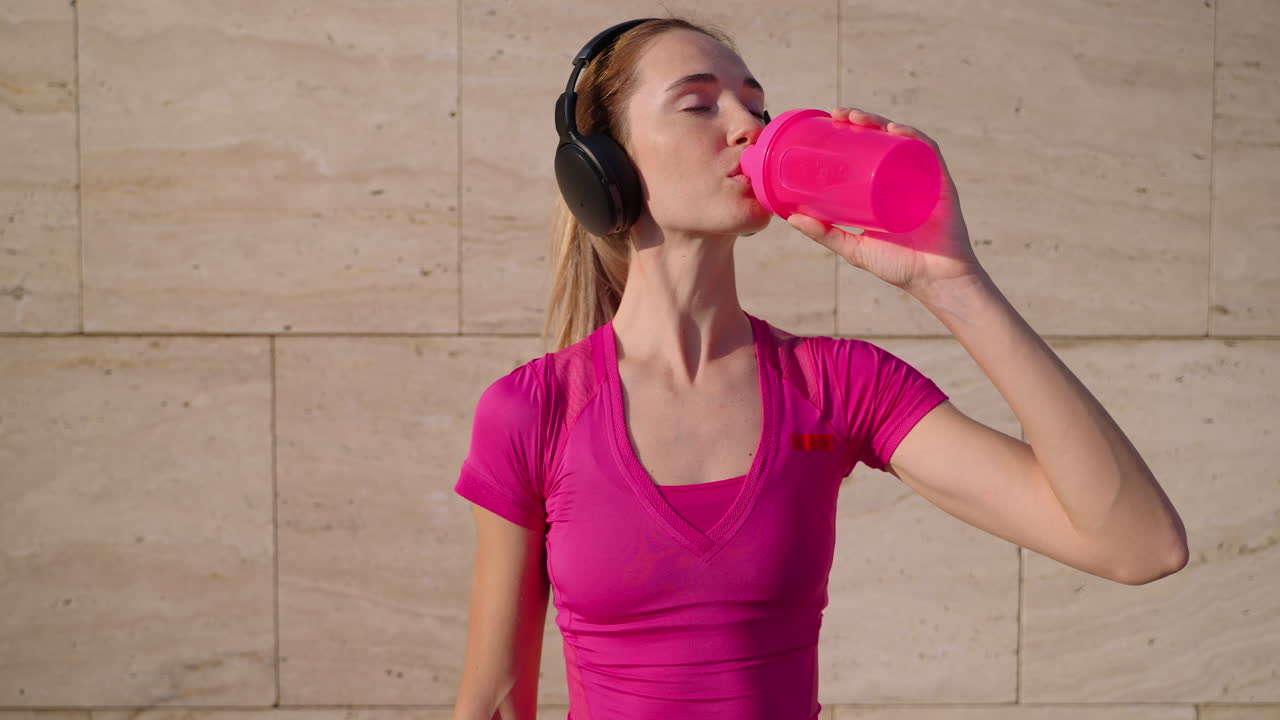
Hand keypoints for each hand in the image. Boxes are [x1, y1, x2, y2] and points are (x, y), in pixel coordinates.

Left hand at [784, 107, 984, 296]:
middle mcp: (906, 177)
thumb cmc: (899, 266)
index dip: (850, 132)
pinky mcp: (941, 183)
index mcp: (887, 187)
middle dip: (861, 120)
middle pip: (884, 139)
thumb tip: (790, 217)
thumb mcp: (854, 247)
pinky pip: (928, 152)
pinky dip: (912, 137)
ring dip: (880, 121)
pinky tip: (894, 129)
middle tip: (837, 115)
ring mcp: (924, 177)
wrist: (935, 281)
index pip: (869, 151)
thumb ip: (824, 233)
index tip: (828, 122)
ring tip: (857, 118)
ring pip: (903, 139)